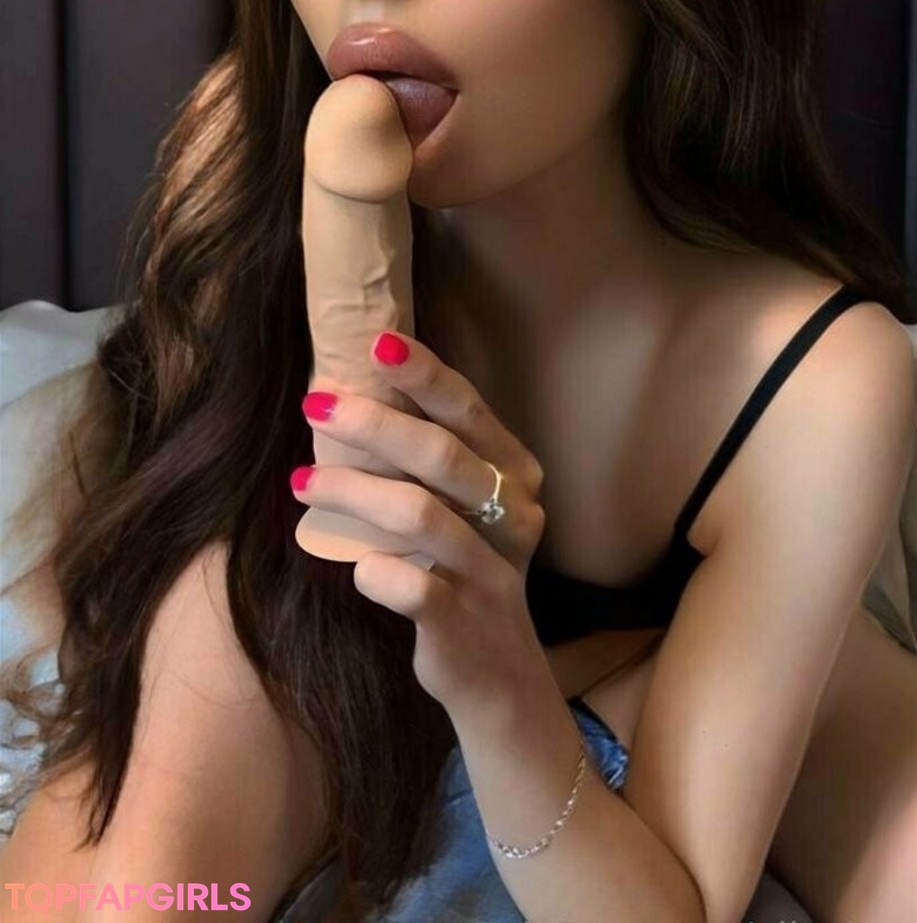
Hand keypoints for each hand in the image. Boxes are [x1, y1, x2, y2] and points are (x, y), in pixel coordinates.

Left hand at [292, 330, 547, 710]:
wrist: (496, 675)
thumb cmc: (463, 569)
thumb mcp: (459, 509)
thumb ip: (427, 458)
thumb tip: (349, 391)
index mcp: (514, 474)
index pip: (468, 410)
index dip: (423, 374)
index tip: (375, 343)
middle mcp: (514, 515)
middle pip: (441, 454)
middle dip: (374, 424)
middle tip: (315, 405)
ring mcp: (492, 570)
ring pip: (420, 516)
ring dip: (352, 492)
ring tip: (301, 483)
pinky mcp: (464, 622)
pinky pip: (413, 588)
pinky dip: (375, 571)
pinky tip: (352, 566)